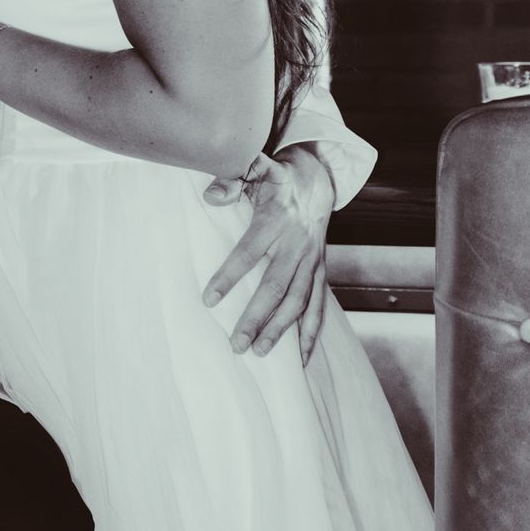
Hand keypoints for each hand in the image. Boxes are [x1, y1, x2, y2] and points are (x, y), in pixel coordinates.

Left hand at [201, 144, 333, 359]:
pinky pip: (319, 306)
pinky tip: (299, 358)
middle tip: (236, 344)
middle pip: (276, 286)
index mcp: (276, 220)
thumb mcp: (255, 171)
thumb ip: (232, 180)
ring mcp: (312, 261)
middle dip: (256, 318)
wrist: (317, 181)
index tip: (208, 300)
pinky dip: (310, 333)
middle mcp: (297, 244)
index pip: (249, 252)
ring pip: (298, 301)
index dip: (229, 276)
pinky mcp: (321, 272)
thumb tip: (211, 195)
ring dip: (281, 330)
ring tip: (260, 352)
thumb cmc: (276, 180)